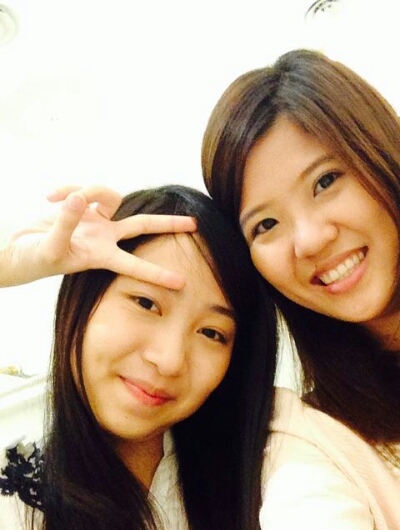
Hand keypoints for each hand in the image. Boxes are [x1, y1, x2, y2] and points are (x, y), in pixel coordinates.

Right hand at [1, 185, 196, 287]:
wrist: (17, 250)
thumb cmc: (33, 258)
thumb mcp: (49, 246)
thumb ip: (65, 223)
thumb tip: (80, 198)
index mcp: (100, 255)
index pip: (134, 265)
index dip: (157, 273)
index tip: (182, 283)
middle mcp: (103, 238)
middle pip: (142, 226)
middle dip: (167, 224)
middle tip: (194, 223)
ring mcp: (94, 222)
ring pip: (109, 196)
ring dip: (90, 190)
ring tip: (55, 199)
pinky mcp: (81, 207)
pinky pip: (83, 189)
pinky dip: (66, 189)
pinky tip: (49, 196)